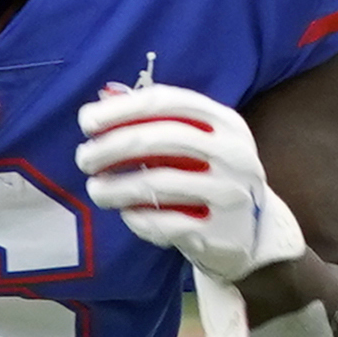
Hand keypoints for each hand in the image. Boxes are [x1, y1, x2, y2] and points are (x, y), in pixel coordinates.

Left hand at [75, 82, 308, 284]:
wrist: (254, 234)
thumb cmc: (212, 178)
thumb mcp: (200, 143)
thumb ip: (158, 123)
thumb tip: (102, 103)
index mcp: (226, 122)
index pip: (167, 102)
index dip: (121, 109)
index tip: (86, 122)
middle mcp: (233, 154)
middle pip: (158, 140)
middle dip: (111, 148)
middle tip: (84, 159)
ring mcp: (228, 195)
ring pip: (157, 184)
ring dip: (115, 187)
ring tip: (96, 189)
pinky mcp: (218, 234)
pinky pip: (164, 223)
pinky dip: (137, 218)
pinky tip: (127, 214)